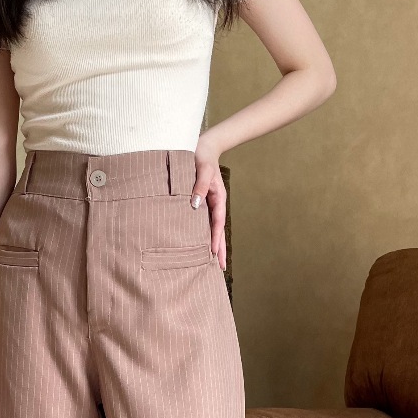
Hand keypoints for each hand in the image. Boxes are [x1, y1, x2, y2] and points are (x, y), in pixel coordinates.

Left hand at [191, 135, 227, 269]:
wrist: (202, 147)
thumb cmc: (201, 157)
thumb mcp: (202, 169)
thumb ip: (200, 186)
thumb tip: (196, 205)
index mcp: (218, 198)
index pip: (217, 223)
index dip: (216, 239)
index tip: (214, 253)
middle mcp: (215, 205)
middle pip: (218, 231)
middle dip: (220, 250)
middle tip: (221, 269)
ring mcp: (209, 206)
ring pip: (212, 230)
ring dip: (214, 247)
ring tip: (214, 265)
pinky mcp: (202, 204)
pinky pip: (204, 224)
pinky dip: (205, 237)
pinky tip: (202, 247)